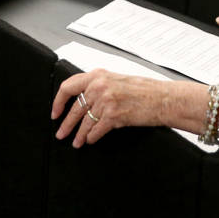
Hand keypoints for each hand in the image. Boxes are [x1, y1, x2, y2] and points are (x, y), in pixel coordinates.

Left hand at [51, 70, 165, 147]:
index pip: (68, 86)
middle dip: (66, 124)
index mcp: (98, 75)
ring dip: (79, 135)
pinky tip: (91, 140)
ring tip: (76, 142)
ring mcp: (105, 101)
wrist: (163, 99)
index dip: (58, 102)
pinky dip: (92, 137)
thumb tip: (82, 100)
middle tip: (60, 133)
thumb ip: (99, 85)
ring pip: (84, 122)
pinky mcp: (113, 116)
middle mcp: (99, 86)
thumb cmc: (145, 90)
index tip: (55, 112)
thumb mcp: (117, 80)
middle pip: (74, 108)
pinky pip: (96, 130)